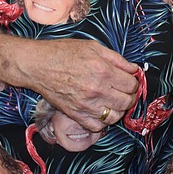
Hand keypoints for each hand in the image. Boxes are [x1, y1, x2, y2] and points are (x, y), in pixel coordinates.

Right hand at [21, 39, 139, 131]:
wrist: (38, 65)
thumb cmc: (64, 53)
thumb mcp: (94, 47)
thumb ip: (117, 59)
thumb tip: (134, 69)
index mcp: (103, 71)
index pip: (131, 85)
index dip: (134, 83)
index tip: (130, 81)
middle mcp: (97, 90)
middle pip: (126, 102)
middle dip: (130, 96)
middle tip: (124, 91)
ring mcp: (86, 105)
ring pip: (115, 116)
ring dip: (118, 110)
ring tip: (113, 101)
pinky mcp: (75, 114)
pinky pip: (97, 126)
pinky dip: (102, 121)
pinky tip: (101, 110)